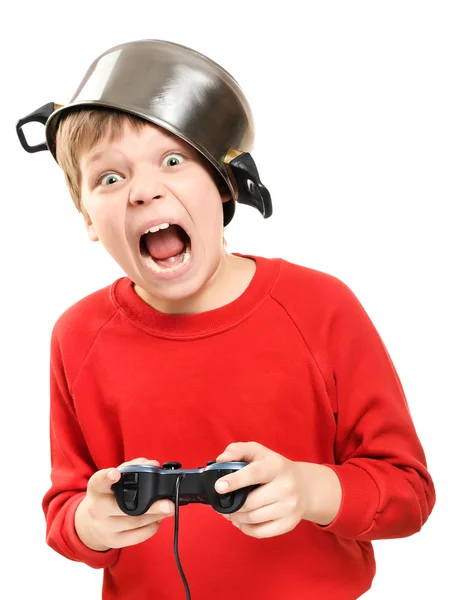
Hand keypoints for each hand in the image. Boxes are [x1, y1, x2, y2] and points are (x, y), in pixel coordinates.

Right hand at [75, 458, 174, 550]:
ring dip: (156, 516)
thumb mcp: (115, 479)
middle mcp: (97, 508)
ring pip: (135, 522)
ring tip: (168, 508)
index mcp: (97, 488)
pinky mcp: (113, 541)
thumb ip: (133, 468)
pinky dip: (152, 527)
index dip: (107, 476)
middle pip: (125, 508)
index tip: (116, 473)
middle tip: (168, 504)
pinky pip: (137, 536)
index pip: (99, 481)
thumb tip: (153, 463)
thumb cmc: (109, 495)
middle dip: (150, 507)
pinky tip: (157, 520)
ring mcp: (104, 527)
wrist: (92, 522)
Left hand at [214, 442, 341, 538]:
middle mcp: (286, 486)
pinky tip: (242, 521)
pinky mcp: (289, 523)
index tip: (219, 487)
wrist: (304, 486)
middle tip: (222, 504)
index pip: (254, 474)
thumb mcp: (258, 452)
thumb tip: (221, 460)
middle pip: (251, 502)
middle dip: (232, 505)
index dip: (235, 481)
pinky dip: (246, 529)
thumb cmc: (273, 467)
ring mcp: (289, 506)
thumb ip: (237, 450)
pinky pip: (261, 532)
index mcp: (276, 466)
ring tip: (231, 512)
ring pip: (254, 518)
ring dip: (237, 517)